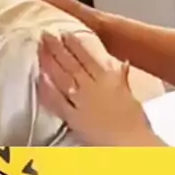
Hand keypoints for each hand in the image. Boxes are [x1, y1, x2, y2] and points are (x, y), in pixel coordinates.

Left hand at [37, 31, 163, 146]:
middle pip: (71, 63)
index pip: (87, 56)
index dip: (74, 44)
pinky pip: (57, 102)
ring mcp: (81, 102)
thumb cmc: (135, 121)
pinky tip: (39, 78)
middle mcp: (92, 87)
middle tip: (45, 35)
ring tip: (40, 49)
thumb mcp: (131, 94)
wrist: (132, 142)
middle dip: (57, 47)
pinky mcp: (73, 118)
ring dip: (50, 62)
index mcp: (108, 78)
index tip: (64, 33)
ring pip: (62, 77)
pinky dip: (47, 90)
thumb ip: (123, 77)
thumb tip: (125, 63)